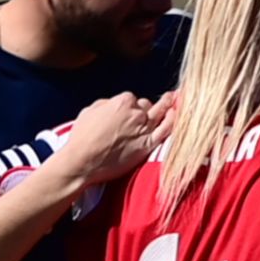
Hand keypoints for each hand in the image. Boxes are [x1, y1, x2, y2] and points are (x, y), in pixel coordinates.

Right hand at [50, 93, 167, 183]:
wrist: (83, 161)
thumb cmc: (82, 137)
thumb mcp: (89, 111)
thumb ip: (106, 103)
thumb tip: (113, 104)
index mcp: (122, 101)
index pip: (133, 99)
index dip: (131, 106)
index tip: (127, 113)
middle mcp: (136, 113)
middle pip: (148, 106)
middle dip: (146, 110)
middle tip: (146, 114)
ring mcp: (145, 128)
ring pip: (160, 114)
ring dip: (169, 106)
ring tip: (175, 100)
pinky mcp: (149, 144)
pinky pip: (166, 130)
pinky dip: (174, 122)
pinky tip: (178, 116)